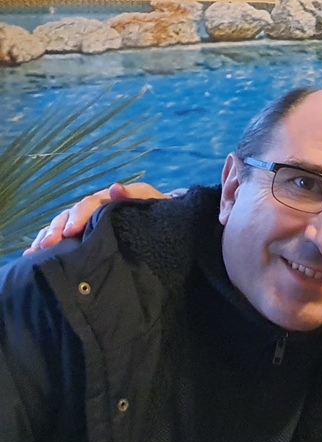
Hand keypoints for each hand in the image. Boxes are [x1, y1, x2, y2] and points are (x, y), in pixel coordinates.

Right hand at [27, 182, 171, 253]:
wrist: (168, 226)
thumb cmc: (161, 215)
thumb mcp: (156, 205)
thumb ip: (137, 196)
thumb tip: (114, 188)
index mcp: (112, 199)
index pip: (91, 203)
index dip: (79, 215)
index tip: (71, 230)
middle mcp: (96, 207)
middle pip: (71, 214)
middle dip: (58, 228)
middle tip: (49, 244)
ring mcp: (89, 221)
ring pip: (63, 225)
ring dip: (49, 236)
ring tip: (37, 251)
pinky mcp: (85, 236)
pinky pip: (62, 237)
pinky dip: (47, 243)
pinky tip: (33, 254)